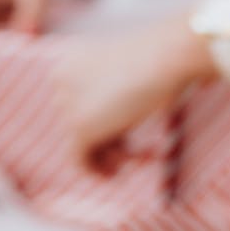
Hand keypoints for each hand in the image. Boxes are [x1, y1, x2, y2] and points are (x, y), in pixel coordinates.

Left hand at [52, 15, 212, 168]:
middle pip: (80, 124)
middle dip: (110, 140)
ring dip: (112, 154)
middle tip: (140, 149)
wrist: (168, 55)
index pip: (79, 103)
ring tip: (141, 157)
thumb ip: (114, 96)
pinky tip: (118, 174)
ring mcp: (67, 104)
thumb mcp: (132, 73)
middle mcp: (61, 80)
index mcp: (71, 62)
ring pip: (82, 143)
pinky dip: (98, 171)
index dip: (105, 122)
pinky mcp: (79, 127)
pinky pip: (80, 160)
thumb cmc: (162, 59)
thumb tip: (114, 129)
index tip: (130, 132)